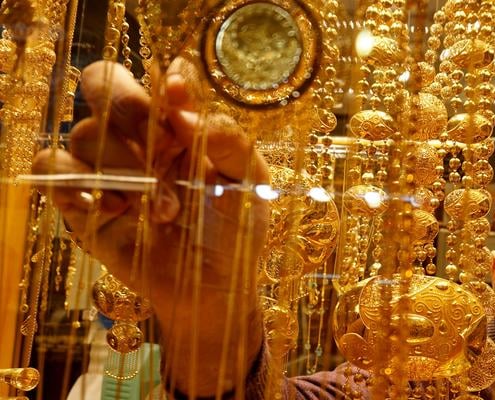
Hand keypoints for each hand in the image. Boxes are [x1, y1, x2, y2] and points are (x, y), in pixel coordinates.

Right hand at [32, 60, 268, 394]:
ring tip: (161, 210)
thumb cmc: (233, 228)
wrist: (212, 285)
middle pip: (103, 84)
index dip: (161, 82)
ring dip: (124, 168)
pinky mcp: (81, 200)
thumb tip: (183, 111)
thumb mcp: (248, 181)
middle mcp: (138, 136)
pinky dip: (73, 181)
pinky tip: (114, 209)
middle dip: (128, 107)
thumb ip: (227, 139)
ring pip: (84, 133)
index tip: (180, 101)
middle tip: (162, 146)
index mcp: (178, 123)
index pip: (155, 76)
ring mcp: (107, 166)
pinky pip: (51, 169)